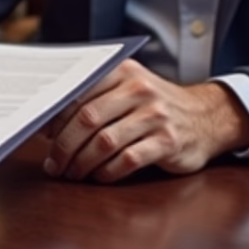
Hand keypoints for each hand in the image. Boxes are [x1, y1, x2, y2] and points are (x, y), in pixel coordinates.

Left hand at [42, 59, 248, 183]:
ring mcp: (155, 116)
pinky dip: (107, 172)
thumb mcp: (127, 88)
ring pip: (105, 141)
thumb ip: (93, 97)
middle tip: (54, 163)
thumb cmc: (154, 105)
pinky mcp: (168, 142)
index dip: (55, 117)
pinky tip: (98, 176)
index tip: (41, 135)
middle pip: (87, 119)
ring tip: (71, 173)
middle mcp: (138, 89)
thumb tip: (49, 122)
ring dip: (82, 162)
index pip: (78, 93)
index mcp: (121, 71)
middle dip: (64, 145)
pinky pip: (128, 160)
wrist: (207, 117)